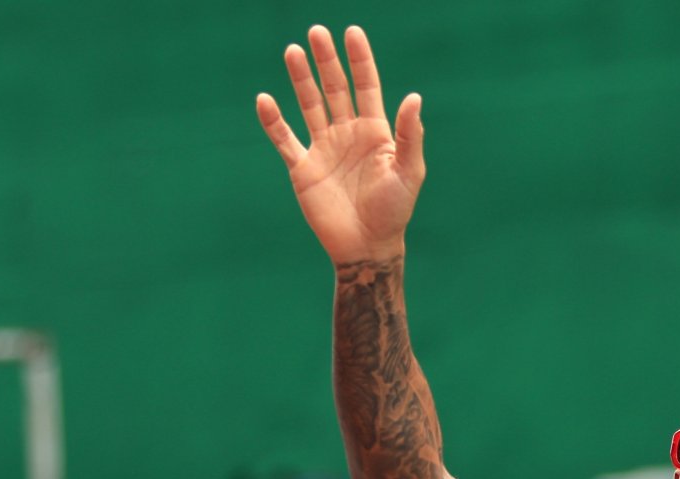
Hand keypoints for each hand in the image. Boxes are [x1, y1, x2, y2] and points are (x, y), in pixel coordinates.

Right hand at [256, 26, 424, 263]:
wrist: (367, 245)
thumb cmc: (394, 211)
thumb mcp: (409, 172)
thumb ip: (410, 135)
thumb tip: (414, 97)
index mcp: (375, 132)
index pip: (366, 87)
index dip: (360, 60)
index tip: (352, 32)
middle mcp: (347, 134)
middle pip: (335, 89)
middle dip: (327, 61)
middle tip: (317, 32)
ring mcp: (324, 149)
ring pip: (309, 105)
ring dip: (301, 79)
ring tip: (293, 51)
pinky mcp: (303, 168)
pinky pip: (284, 139)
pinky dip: (274, 121)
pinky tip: (265, 99)